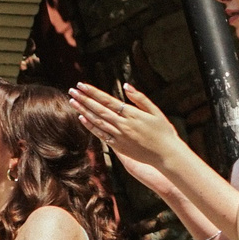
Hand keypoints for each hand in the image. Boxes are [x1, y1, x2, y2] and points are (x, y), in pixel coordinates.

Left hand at [71, 80, 188, 172]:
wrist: (167, 155)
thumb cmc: (164, 131)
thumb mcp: (156, 111)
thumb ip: (140, 98)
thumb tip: (126, 86)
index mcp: (132, 114)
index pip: (107, 100)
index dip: (93, 92)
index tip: (82, 85)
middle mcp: (123, 124)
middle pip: (98, 109)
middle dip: (84, 99)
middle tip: (72, 90)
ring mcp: (119, 136)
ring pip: (97, 121)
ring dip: (83, 111)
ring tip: (72, 101)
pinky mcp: (118, 146)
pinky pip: (101, 135)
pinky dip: (90, 126)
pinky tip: (82, 118)